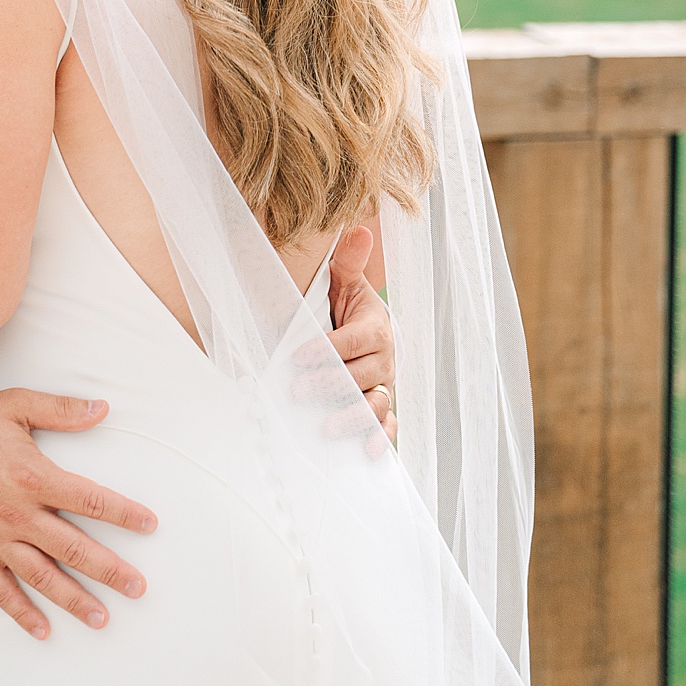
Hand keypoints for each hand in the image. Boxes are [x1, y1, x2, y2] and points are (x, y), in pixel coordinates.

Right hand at [0, 389, 157, 640]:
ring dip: (74, 600)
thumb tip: (103, 408)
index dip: (123, 513)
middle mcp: (18, 514)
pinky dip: (21, 613)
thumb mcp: (15, 405)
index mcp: (33, 477)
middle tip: (139, 588)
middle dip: (110, 570)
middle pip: (74, 548)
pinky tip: (42, 630)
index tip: (150, 525)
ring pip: (43, 576)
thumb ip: (61, 410)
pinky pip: (0, 590)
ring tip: (102, 618)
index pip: (89, 500)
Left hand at [292, 227, 397, 459]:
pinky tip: (366, 454)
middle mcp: (385, 360)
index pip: (356, 340)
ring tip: (325, 428)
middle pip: (363, 376)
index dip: (329, 348)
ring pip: (376, 404)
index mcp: (376, 327)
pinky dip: (380, 441)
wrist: (361, 328)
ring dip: (353, 418)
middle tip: (298, 391)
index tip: (298, 355)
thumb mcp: (343, 281)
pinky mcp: (382, 407)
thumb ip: (347, 262)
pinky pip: (387, 427)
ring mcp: (384, 386)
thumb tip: (358, 230)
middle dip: (331, 384)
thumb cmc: (344, 303)